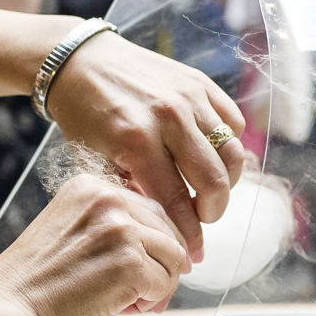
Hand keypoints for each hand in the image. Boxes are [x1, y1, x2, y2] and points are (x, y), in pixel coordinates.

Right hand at [0, 175, 191, 315]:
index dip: (152, 242)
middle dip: (162, 264)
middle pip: (166, 230)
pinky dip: (152, 301)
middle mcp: (107, 199)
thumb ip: (109, 229)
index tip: (151, 263)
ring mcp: (120, 230)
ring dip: (159, 284)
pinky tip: (126, 307)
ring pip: (173, 257)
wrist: (7, 311)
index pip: (148, 208)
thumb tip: (156, 248)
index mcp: (89, 186)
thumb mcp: (69, 232)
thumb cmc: (32, 283)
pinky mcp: (130, 264)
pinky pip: (164, 284)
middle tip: (147, 291)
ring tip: (132, 300)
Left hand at [40, 31, 246, 257]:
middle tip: (202, 220)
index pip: (177, 200)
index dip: (189, 233)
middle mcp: (168, 116)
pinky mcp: (200, 82)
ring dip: (227, 182)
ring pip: (232, 153)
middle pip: (215, 180)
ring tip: (209, 191)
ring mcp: (189, 96)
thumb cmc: (84, 117)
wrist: (82, 62)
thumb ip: (132, 194)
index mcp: (135, 140)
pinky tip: (211, 157)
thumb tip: (164, 230)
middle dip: (213, 212)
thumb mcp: (95, 163)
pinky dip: (229, 147)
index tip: (193, 253)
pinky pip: (234, 124)